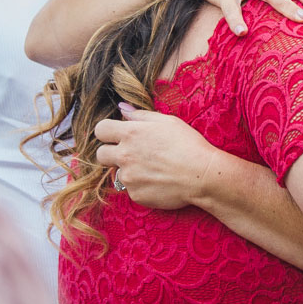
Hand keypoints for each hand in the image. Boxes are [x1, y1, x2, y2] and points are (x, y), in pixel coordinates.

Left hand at [91, 105, 230, 209]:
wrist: (202, 175)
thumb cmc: (188, 144)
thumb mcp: (167, 121)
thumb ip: (140, 115)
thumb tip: (122, 108)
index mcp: (130, 134)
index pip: (100, 130)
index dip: (107, 132)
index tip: (115, 136)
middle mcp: (124, 156)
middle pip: (101, 154)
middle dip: (111, 153)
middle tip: (130, 155)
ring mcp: (129, 178)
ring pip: (118, 174)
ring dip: (130, 171)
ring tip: (153, 170)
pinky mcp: (136, 195)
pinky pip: (132, 190)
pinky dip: (142, 186)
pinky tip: (159, 182)